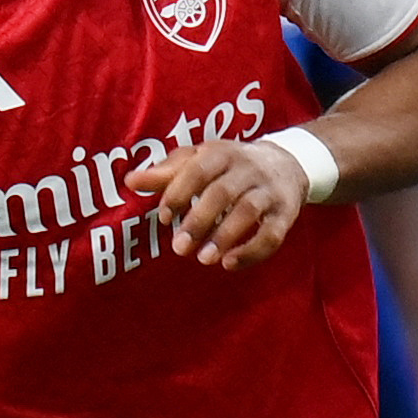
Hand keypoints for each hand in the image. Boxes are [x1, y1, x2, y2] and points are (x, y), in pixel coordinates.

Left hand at [125, 138, 308, 269]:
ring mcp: (269, 191)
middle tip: (178, 248)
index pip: (197, 170)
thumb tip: (130, 181)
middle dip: (199, 221)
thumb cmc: (230, 165)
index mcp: (221, 153)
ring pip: (248, 211)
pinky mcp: (285, 214)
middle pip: (222, 192)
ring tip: (203, 259)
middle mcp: (247, 169)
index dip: (179, 192)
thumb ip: (166, 172)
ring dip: (225, 236)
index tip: (164, 217)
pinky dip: (252, 251)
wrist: (288, 162)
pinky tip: (230, 264)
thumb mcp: (200, 160)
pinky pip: (271, 234)